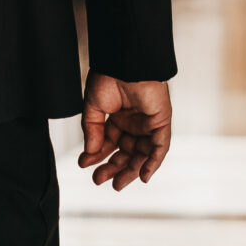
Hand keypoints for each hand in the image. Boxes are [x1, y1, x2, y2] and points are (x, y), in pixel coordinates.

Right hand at [79, 74, 171, 190]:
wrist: (125, 61)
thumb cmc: (109, 76)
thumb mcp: (93, 107)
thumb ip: (92, 131)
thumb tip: (90, 154)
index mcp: (118, 117)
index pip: (109, 142)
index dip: (97, 155)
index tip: (84, 164)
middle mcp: (134, 122)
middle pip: (125, 152)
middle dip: (113, 167)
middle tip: (100, 180)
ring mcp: (148, 122)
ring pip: (142, 153)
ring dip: (130, 170)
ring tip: (117, 184)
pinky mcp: (161, 121)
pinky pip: (160, 146)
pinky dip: (153, 162)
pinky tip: (142, 176)